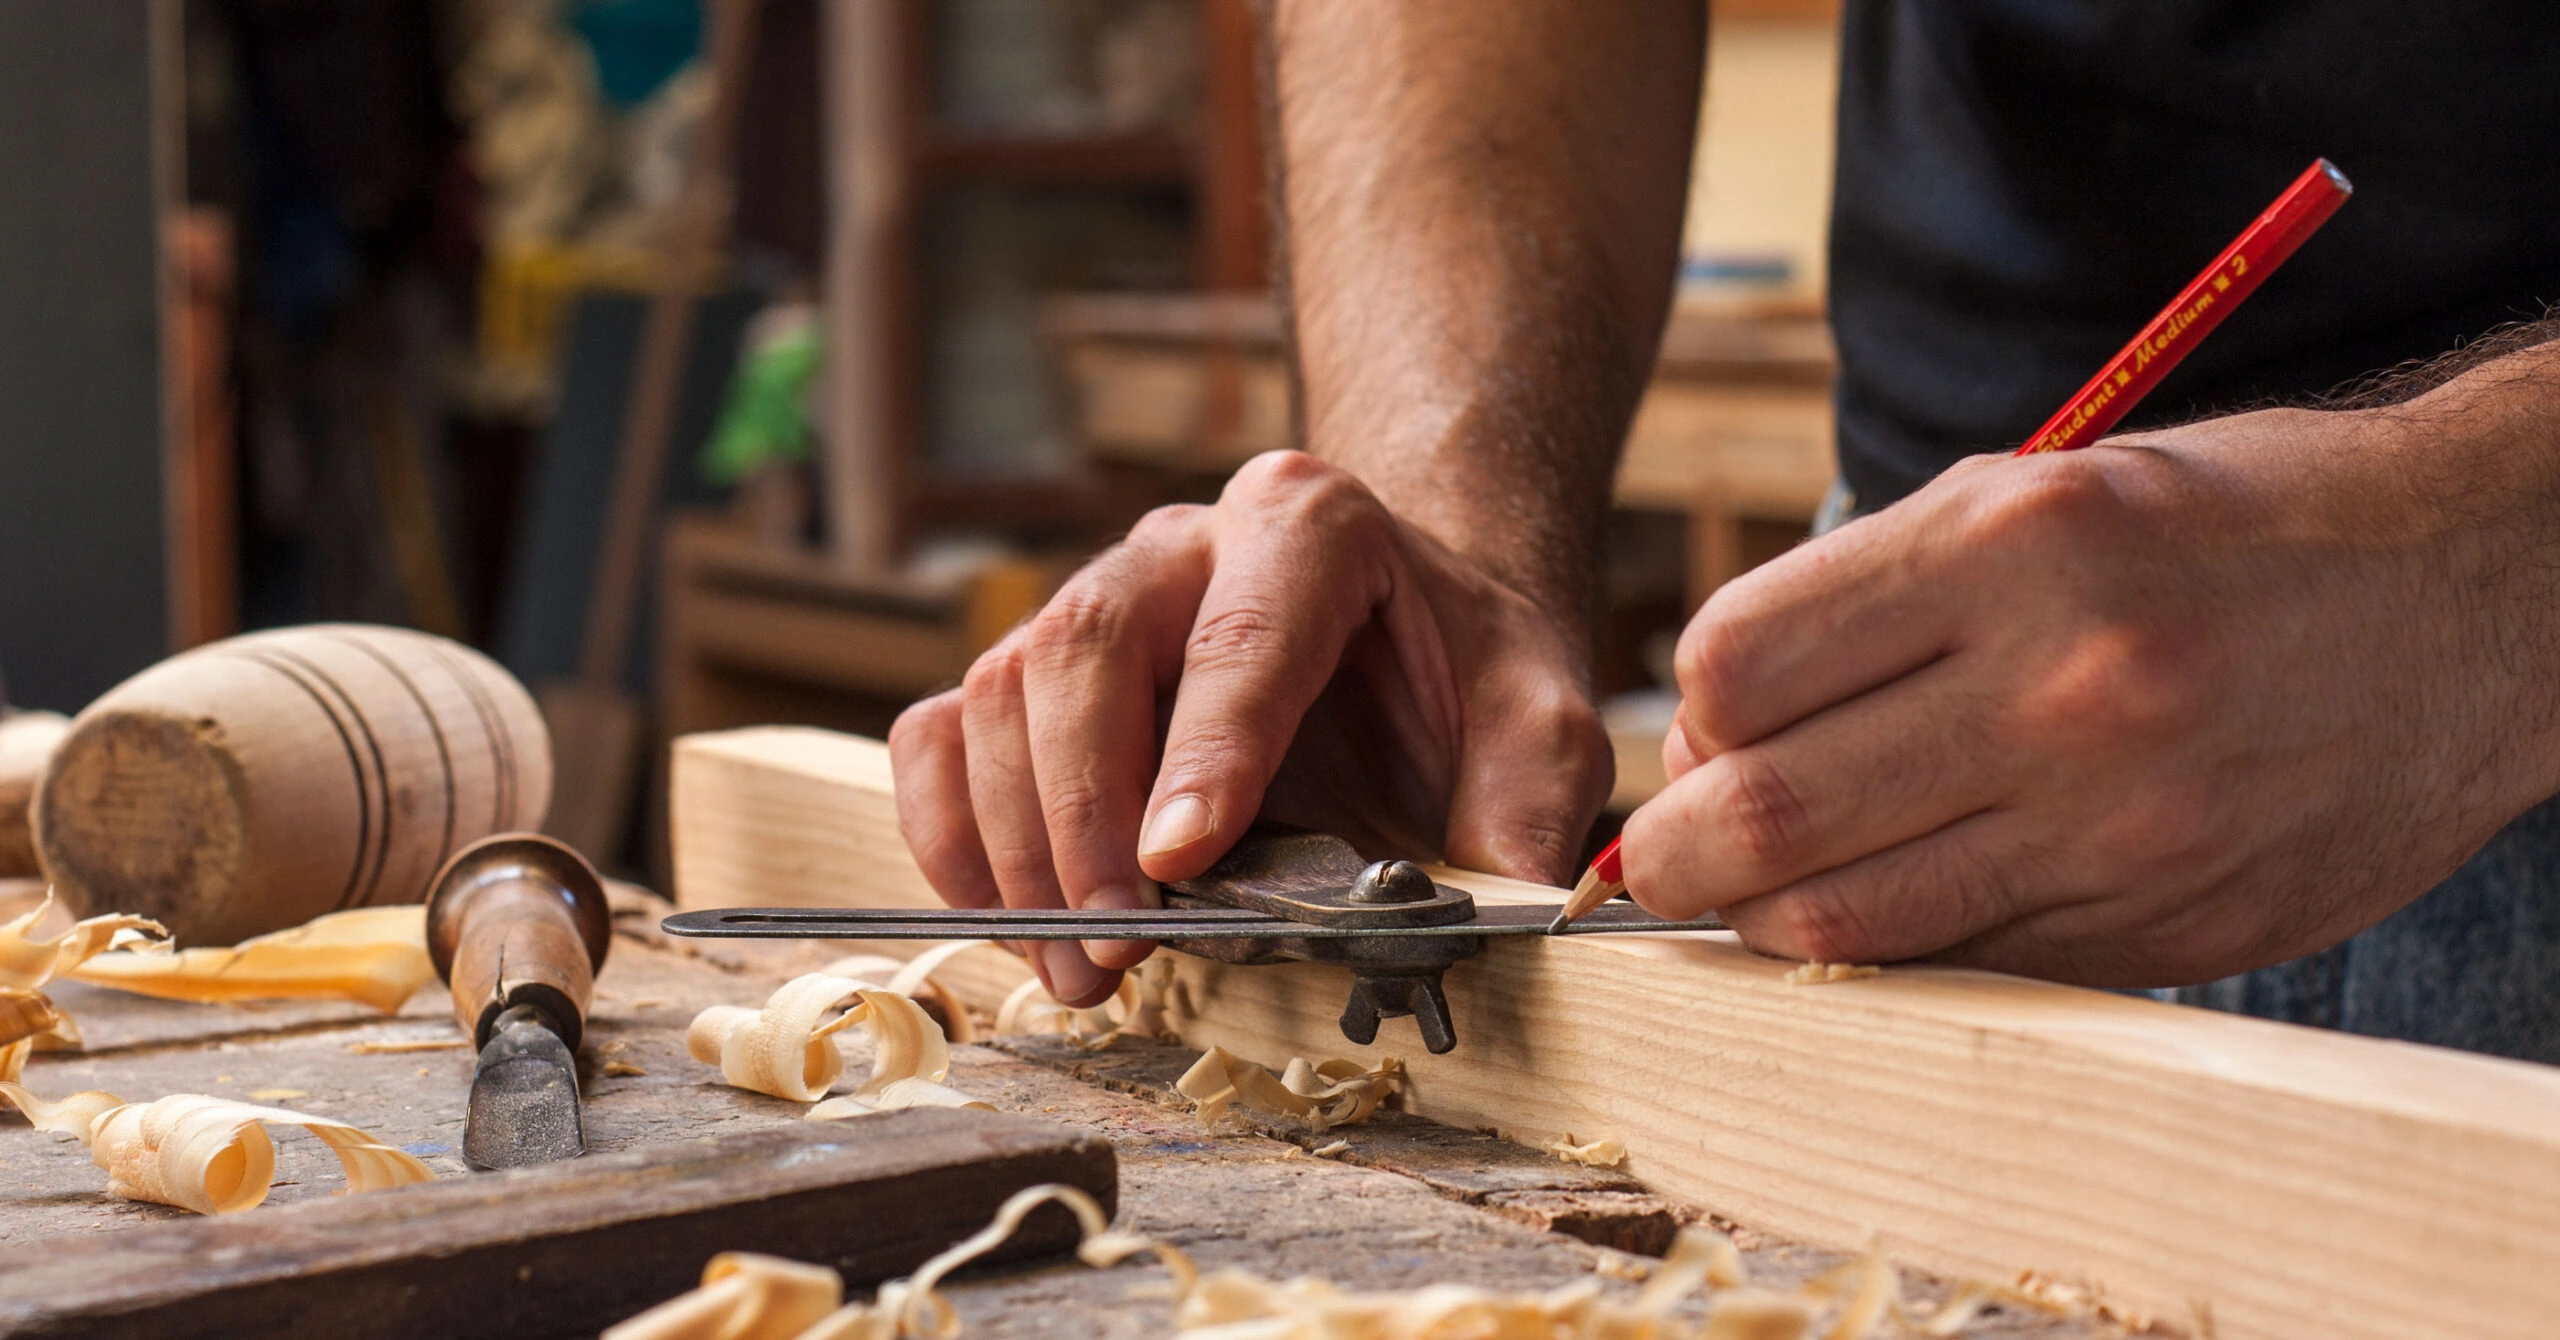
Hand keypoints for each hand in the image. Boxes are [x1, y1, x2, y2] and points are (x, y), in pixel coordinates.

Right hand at [891, 452, 1610, 1005]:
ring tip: (1077, 969)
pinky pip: (945, 731)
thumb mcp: (1544, 719)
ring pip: (999, 695)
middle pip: (1082, 654)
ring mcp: (1093, 596)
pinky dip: (952, 834)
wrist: (1413, 617)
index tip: (1176, 862)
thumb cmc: (1466, 666)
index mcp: (1310, 525)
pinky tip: (1008, 922)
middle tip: (1113, 946)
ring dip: (1015, 847)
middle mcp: (1183, 543)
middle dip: (1083, 817)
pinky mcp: (1037, 665)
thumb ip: (1530, 804)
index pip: (1241, 636)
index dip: (1203, 753)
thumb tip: (1498, 908)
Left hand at [1622, 406, 2559, 985]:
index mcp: (2016, 542)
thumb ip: (1874, 598)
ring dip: (1765, 915)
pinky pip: (1963, 963)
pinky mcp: (2165, 922)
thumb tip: (1715, 728)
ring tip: (1764, 884)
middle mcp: (2065, 686)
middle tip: (1666, 852)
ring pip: (1846, 922)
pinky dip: (1892, 947)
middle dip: (1674, 851)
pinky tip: (1893, 901)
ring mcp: (2121, 822)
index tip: (1704, 728)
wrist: (2469, 596)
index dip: (1690, 712)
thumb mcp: (2041, 490)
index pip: (1740, 663)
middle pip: (1766, 814)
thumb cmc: (2224, 525)